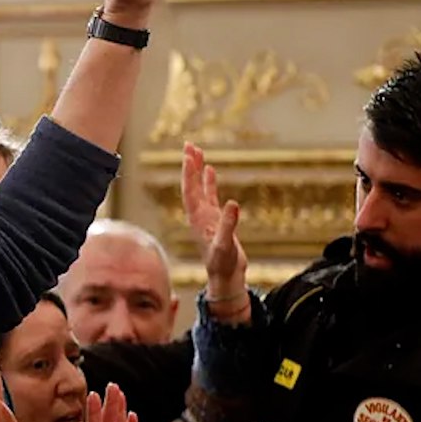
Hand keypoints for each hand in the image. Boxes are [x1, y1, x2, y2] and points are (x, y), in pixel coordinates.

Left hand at [180, 143, 248, 317]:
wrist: (225, 276)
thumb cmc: (223, 264)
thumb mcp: (226, 245)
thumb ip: (228, 225)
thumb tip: (232, 203)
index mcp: (197, 219)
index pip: (190, 191)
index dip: (189, 174)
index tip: (188, 155)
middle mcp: (198, 215)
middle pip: (191, 185)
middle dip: (189, 165)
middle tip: (189, 145)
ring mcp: (206, 216)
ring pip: (199, 188)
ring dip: (197, 170)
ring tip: (196, 151)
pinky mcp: (215, 219)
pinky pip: (210, 196)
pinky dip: (209, 182)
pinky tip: (210, 170)